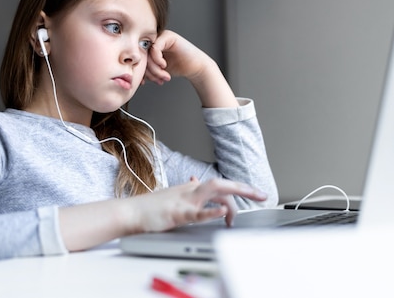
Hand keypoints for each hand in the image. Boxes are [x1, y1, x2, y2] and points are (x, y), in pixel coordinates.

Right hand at [129, 177, 267, 232]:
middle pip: (222, 184)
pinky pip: (197, 211)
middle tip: (262, 196)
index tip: (257, 192)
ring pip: (213, 191)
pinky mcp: (177, 213)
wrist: (131, 211)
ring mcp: (185, 200)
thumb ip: (187, 188)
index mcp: (192, 188)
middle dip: (244, 189)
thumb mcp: (173, 194)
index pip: (221, 185)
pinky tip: (222, 213)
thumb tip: (195, 180)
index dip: (240, 188)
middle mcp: (191, 191)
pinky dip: (211, 211)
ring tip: (246, 205)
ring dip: (232, 199)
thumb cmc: (151, 206)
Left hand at [144, 30, 212, 85]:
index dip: (141, 71)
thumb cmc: (178, 67)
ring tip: (163, 77)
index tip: (145, 81)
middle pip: (142, 56)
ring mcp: (161, 36)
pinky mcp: (168, 36)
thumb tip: (132, 74)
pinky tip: (165, 66)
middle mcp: (155, 40)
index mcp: (150, 46)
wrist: (195, 67)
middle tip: (158, 80)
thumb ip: (146, 69)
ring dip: (155, 69)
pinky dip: (158, 60)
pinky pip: (155, 48)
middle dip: (149, 72)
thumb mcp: (157, 70)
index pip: (138, 58)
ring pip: (148, 53)